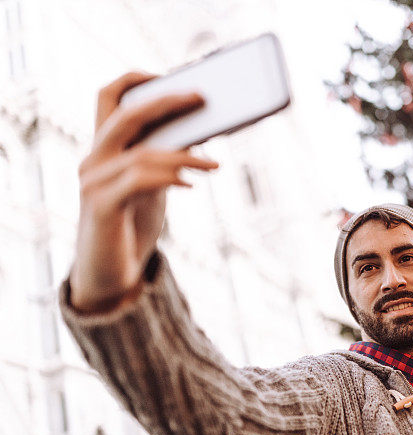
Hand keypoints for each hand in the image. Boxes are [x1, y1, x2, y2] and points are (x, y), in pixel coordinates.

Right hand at [69, 72, 218, 312]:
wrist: (111, 274)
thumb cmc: (133, 225)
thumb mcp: (153, 185)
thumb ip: (165, 159)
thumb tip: (200, 134)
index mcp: (102, 149)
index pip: (107, 98)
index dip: (135, 80)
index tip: (168, 75)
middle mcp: (92, 160)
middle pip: (124, 115)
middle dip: (166, 102)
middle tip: (202, 98)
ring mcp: (92, 182)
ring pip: (141, 152)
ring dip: (184, 155)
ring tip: (214, 163)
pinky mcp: (101, 207)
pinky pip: (139, 181)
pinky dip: (168, 177)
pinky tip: (190, 184)